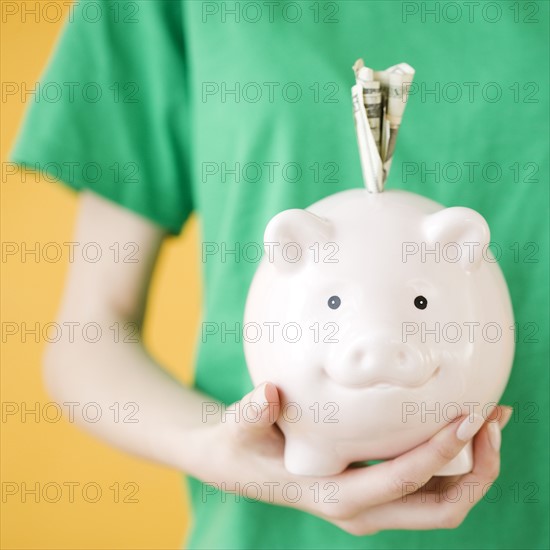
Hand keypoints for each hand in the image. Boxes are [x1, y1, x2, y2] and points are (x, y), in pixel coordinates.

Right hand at [204, 383, 511, 534]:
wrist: (235, 465)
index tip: (468, 417)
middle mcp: (359, 510)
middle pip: (440, 508)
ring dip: (473, 467)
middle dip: (477, 470)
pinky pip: (427, 488)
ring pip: (441, 502)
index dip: (439, 453)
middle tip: (494, 420)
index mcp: (333, 496)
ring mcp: (370, 505)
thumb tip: (267, 394)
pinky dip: (454, 463)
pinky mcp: (373, 491)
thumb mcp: (238, 428)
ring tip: (492, 420)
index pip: (401, 482)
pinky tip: (460, 426)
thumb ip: (250, 412)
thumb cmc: (239, 444)